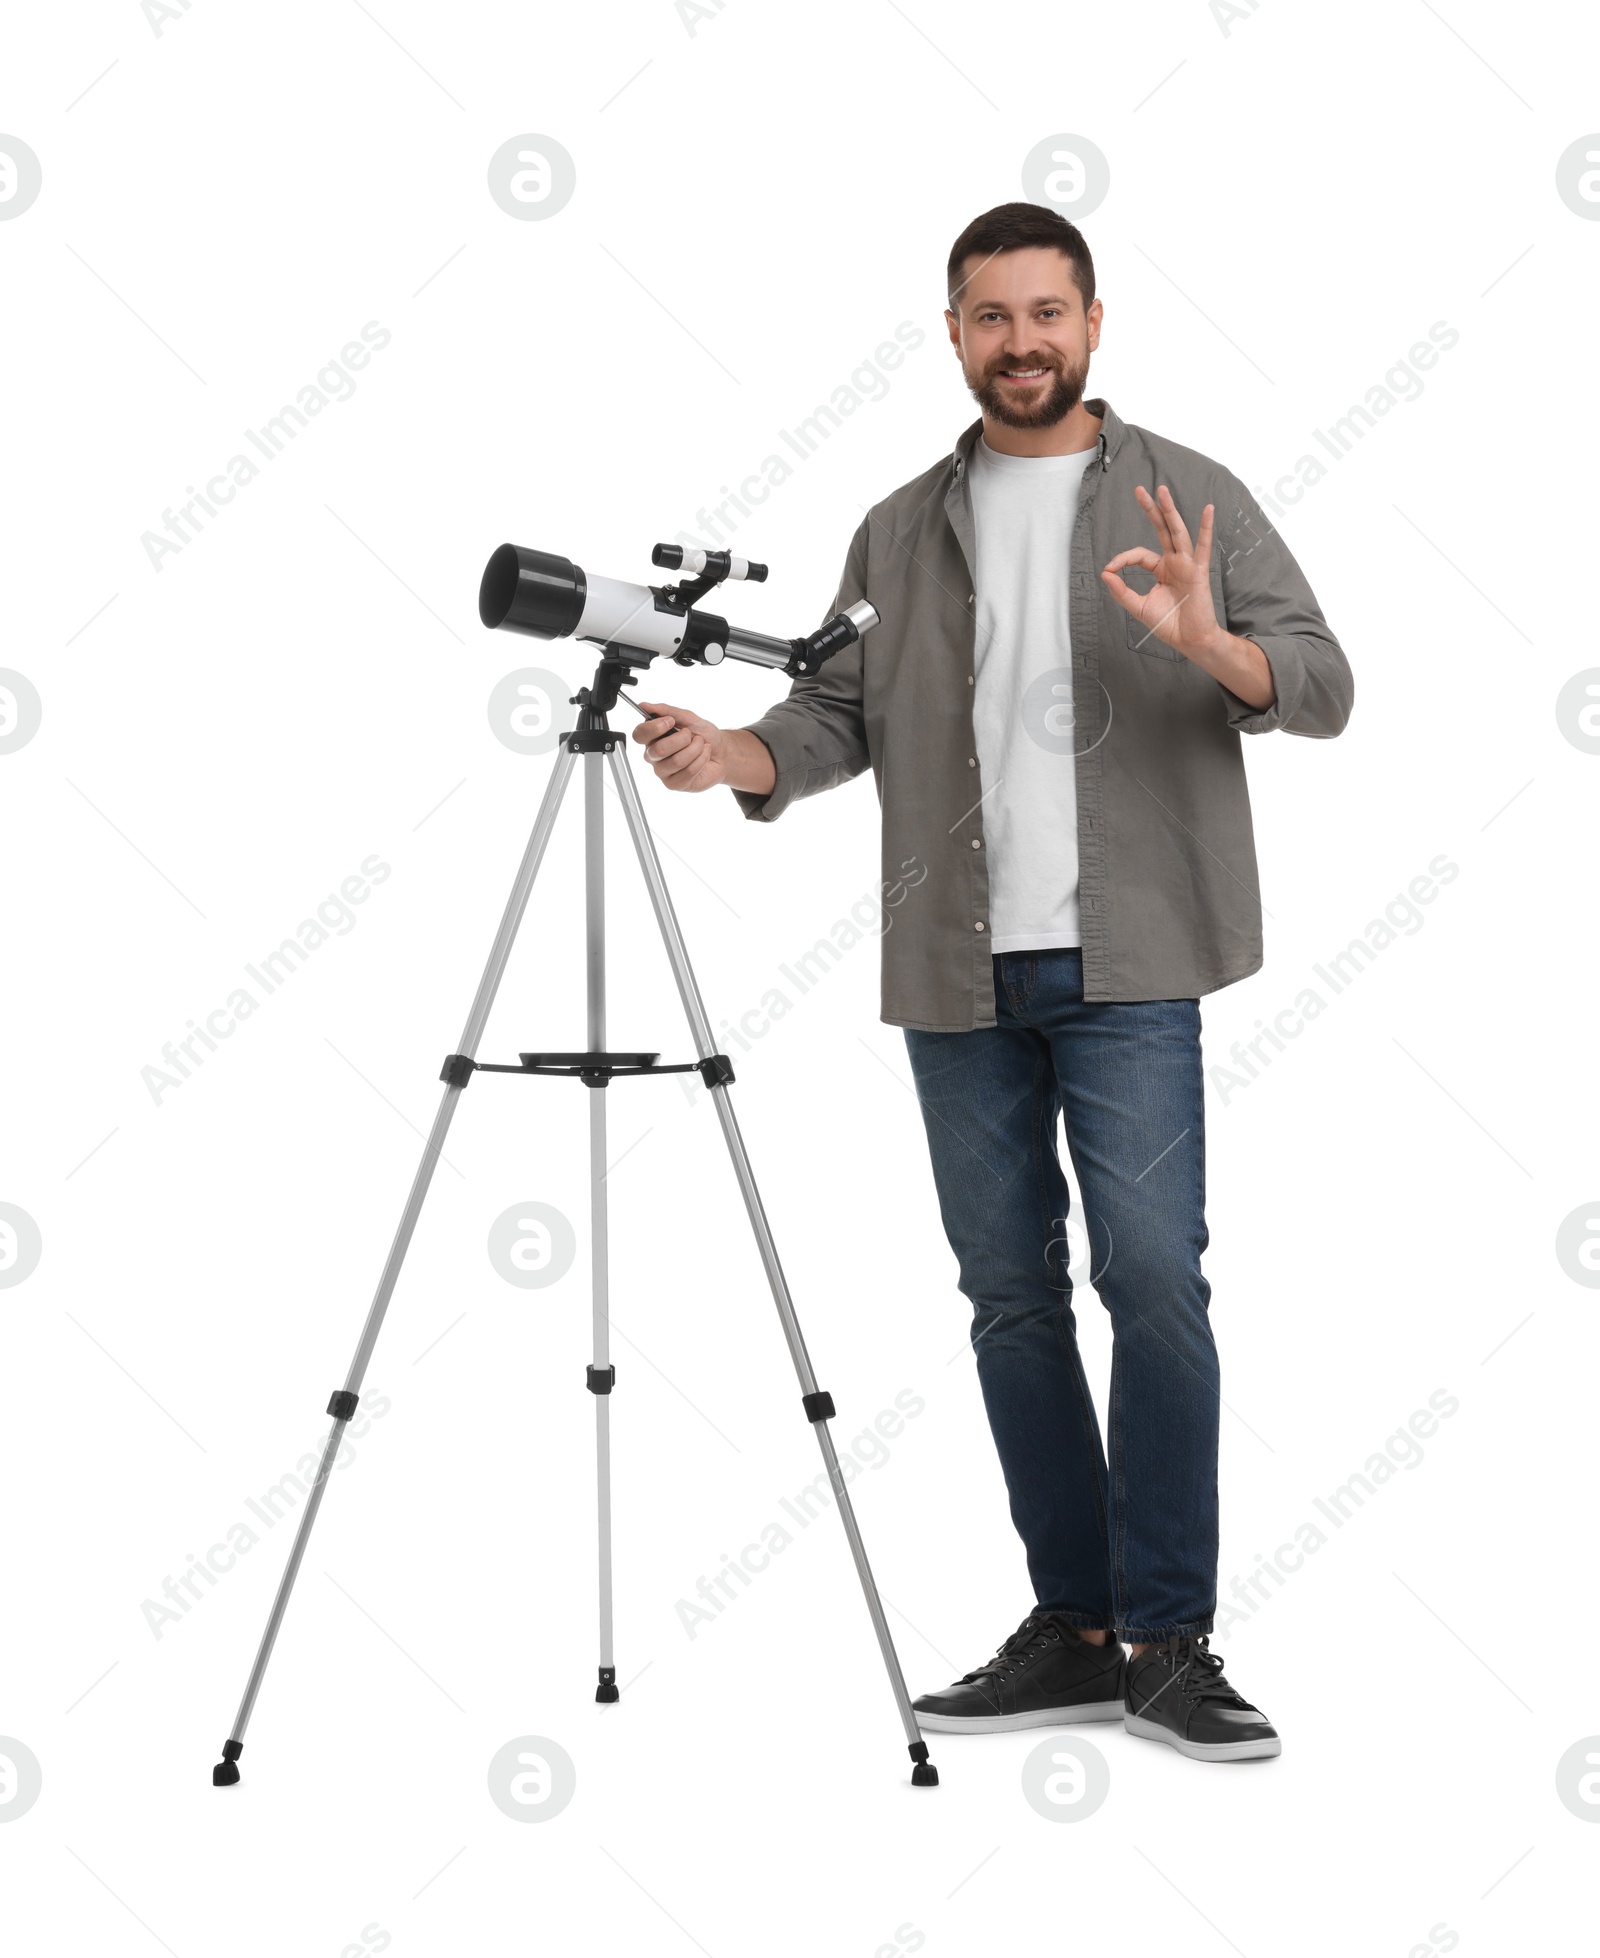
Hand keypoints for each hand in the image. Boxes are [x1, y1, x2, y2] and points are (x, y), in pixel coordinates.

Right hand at [631, 701, 727, 792]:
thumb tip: (644, 705)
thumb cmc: (703, 735)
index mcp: (652, 738)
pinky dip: (702, 759)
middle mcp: (653, 755)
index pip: (639, 734)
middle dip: (682, 739)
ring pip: (677, 761)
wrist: (722, 752)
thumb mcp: (688, 718)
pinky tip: (704, 757)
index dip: (654, 728)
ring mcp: (662, 771)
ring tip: (701, 746)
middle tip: (692, 736)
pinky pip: (688, 771)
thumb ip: (666, 711)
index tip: (671, 721)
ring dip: (695, 749)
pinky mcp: (674, 784)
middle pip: (659, 749)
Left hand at [1100, 483, 1223, 661]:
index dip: (1123, 558)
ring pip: (1177, 532)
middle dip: (1151, 510)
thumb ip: (1121, 591)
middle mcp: (1175, 562)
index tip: (1110, 569)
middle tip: (1139, 490)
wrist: (1189, 640)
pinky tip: (1208, 509)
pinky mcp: (1199, 572)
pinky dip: (1206, 528)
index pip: (1140, 554)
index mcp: (1161, 569)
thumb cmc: (1169, 625)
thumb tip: (1105, 573)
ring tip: (1162, 490)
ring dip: (1170, 510)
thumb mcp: (1138, 607)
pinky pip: (1204, 547)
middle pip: (1161, 530)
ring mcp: (1188, 565)